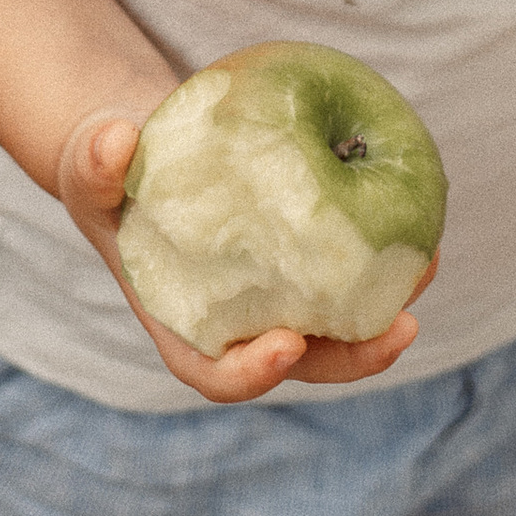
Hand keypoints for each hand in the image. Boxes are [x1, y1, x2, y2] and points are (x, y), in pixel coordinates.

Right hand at [56, 108, 432, 402]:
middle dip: (356, 356)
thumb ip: (95, 163)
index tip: (286, 344)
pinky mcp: (306, 253)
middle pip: (301, 359)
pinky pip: (351, 265)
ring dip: (387, 304)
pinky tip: (418, 219)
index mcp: (182, 324)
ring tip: (426, 264)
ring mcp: (277, 291)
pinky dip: (384, 253)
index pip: (216, 373)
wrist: (143, 148)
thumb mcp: (89, 166)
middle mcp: (238, 321)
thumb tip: (115, 142)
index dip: (252, 373)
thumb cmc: (111, 171)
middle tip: (401, 328)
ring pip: (339, 318)